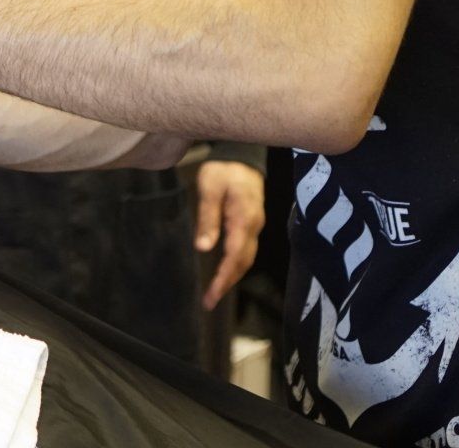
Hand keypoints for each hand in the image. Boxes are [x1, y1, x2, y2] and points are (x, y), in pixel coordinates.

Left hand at [194, 160, 265, 310]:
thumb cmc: (223, 170)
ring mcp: (254, 227)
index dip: (224, 277)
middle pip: (242, 263)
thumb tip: (203, 248)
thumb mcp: (209, 187)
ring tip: (214, 294)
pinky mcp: (251, 225)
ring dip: (231, 277)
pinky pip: (245, 251)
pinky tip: (224, 274)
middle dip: (227, 284)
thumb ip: (208, 217)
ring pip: (246, 259)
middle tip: (209, 302)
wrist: (242, 156)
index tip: (212, 293)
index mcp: (244, 219)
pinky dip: (235, 266)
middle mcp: (253, 227)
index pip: (235, 256)